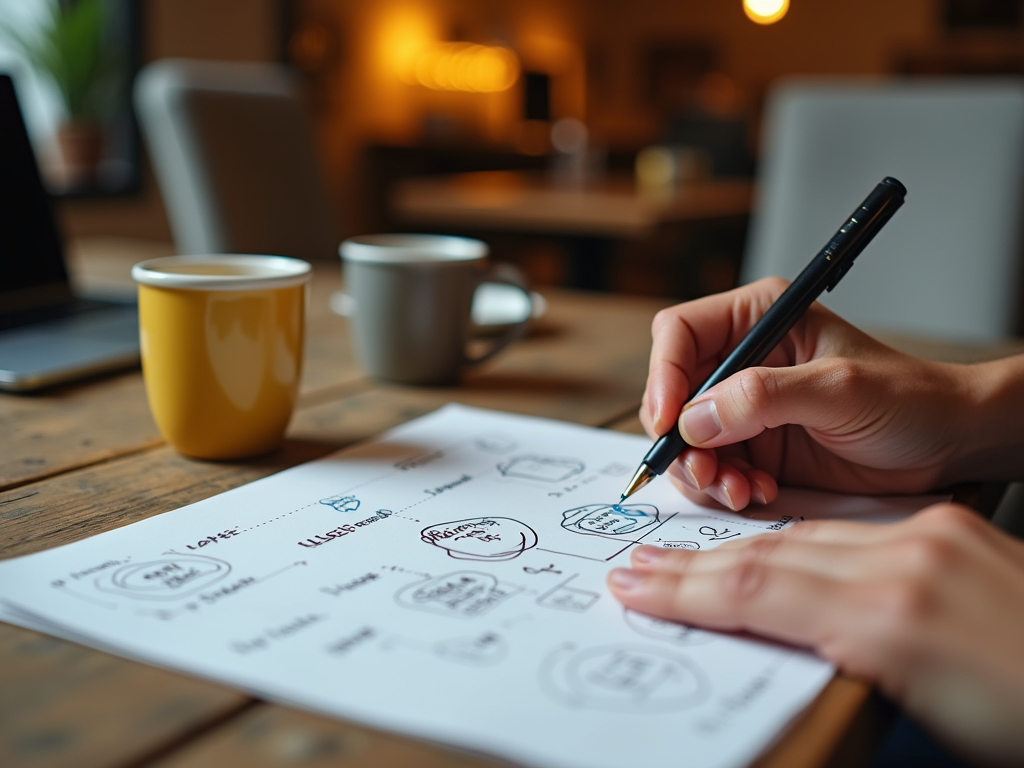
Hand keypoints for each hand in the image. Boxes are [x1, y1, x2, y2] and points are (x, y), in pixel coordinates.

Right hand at [607, 504, 1023, 766]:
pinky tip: (772, 556)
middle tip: (639, 567)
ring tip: (685, 562)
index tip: (634, 585)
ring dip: (738, 553)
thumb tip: (775, 635)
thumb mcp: (930, 720)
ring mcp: (934, 543)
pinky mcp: (951, 538)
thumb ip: (840, 657)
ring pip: (807, 540)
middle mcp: (910, 562)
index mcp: (897, 614)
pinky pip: (849, 538)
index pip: (758, 589)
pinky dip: (797, 548)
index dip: (685, 588)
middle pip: (771, 557)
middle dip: (695, 565)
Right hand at [641, 277, 1017, 510]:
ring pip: (685, 438)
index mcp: (758, 319)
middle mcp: (743, 360)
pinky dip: (722, 487)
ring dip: (700, 469)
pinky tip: (756, 493)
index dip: (663, 375)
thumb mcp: (837, 389)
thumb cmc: (909, 398)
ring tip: (737, 489)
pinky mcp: (754, 448)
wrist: (947, 445)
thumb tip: (695, 418)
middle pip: (672, 392)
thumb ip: (763, 397)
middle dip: (680, 436)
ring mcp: (744, 408)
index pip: (679, 333)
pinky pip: (711, 468)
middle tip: (704, 469)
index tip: (667, 420)